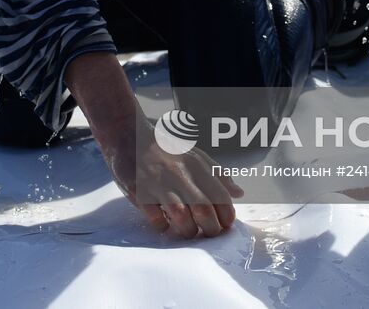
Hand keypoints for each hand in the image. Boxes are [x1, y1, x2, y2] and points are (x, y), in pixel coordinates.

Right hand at [66, 51, 240, 236]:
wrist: (128, 135)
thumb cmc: (165, 149)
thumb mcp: (195, 155)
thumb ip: (218, 174)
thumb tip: (240, 194)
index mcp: (196, 164)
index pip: (220, 195)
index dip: (226, 215)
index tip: (225, 225)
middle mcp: (179, 173)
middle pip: (204, 209)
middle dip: (210, 228)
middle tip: (209, 233)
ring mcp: (158, 182)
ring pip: (181, 216)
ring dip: (188, 230)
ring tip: (189, 231)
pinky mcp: (139, 191)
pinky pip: (155, 218)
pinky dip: (163, 227)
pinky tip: (165, 224)